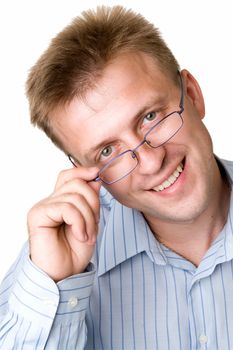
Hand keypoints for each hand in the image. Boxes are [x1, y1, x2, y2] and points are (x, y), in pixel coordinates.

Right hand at [27, 166, 100, 280]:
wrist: (64, 275)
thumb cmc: (75, 252)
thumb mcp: (90, 222)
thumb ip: (90, 201)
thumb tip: (95, 179)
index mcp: (60, 201)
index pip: (68, 176)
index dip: (83, 171)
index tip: (98, 174)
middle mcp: (49, 201)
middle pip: (76, 183)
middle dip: (93, 203)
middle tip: (95, 225)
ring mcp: (42, 207)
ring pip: (75, 196)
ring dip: (88, 218)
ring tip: (88, 236)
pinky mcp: (38, 215)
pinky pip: (67, 208)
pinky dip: (80, 223)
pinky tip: (80, 236)